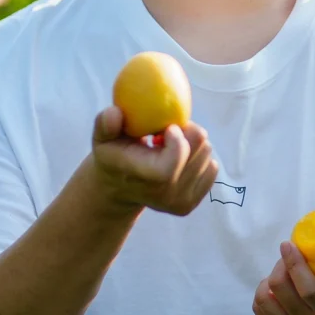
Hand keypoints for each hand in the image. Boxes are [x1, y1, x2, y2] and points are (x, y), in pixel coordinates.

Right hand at [90, 105, 218, 217]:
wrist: (119, 189)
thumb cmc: (112, 156)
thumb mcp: (102, 139)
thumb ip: (105, 124)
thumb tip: (115, 113)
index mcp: (144, 179)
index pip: (171, 164)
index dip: (178, 141)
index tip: (170, 127)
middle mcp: (164, 195)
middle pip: (198, 152)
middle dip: (188, 132)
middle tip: (170, 129)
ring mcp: (180, 202)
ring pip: (207, 155)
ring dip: (193, 143)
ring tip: (169, 145)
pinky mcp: (191, 202)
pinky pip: (211, 167)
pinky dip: (199, 156)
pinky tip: (178, 158)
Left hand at [253, 240, 314, 314]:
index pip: (308, 289)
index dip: (294, 264)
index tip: (288, 244)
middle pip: (281, 291)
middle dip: (281, 266)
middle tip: (290, 255)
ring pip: (265, 301)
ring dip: (270, 279)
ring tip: (284, 271)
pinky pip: (261, 311)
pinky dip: (265, 294)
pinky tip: (279, 287)